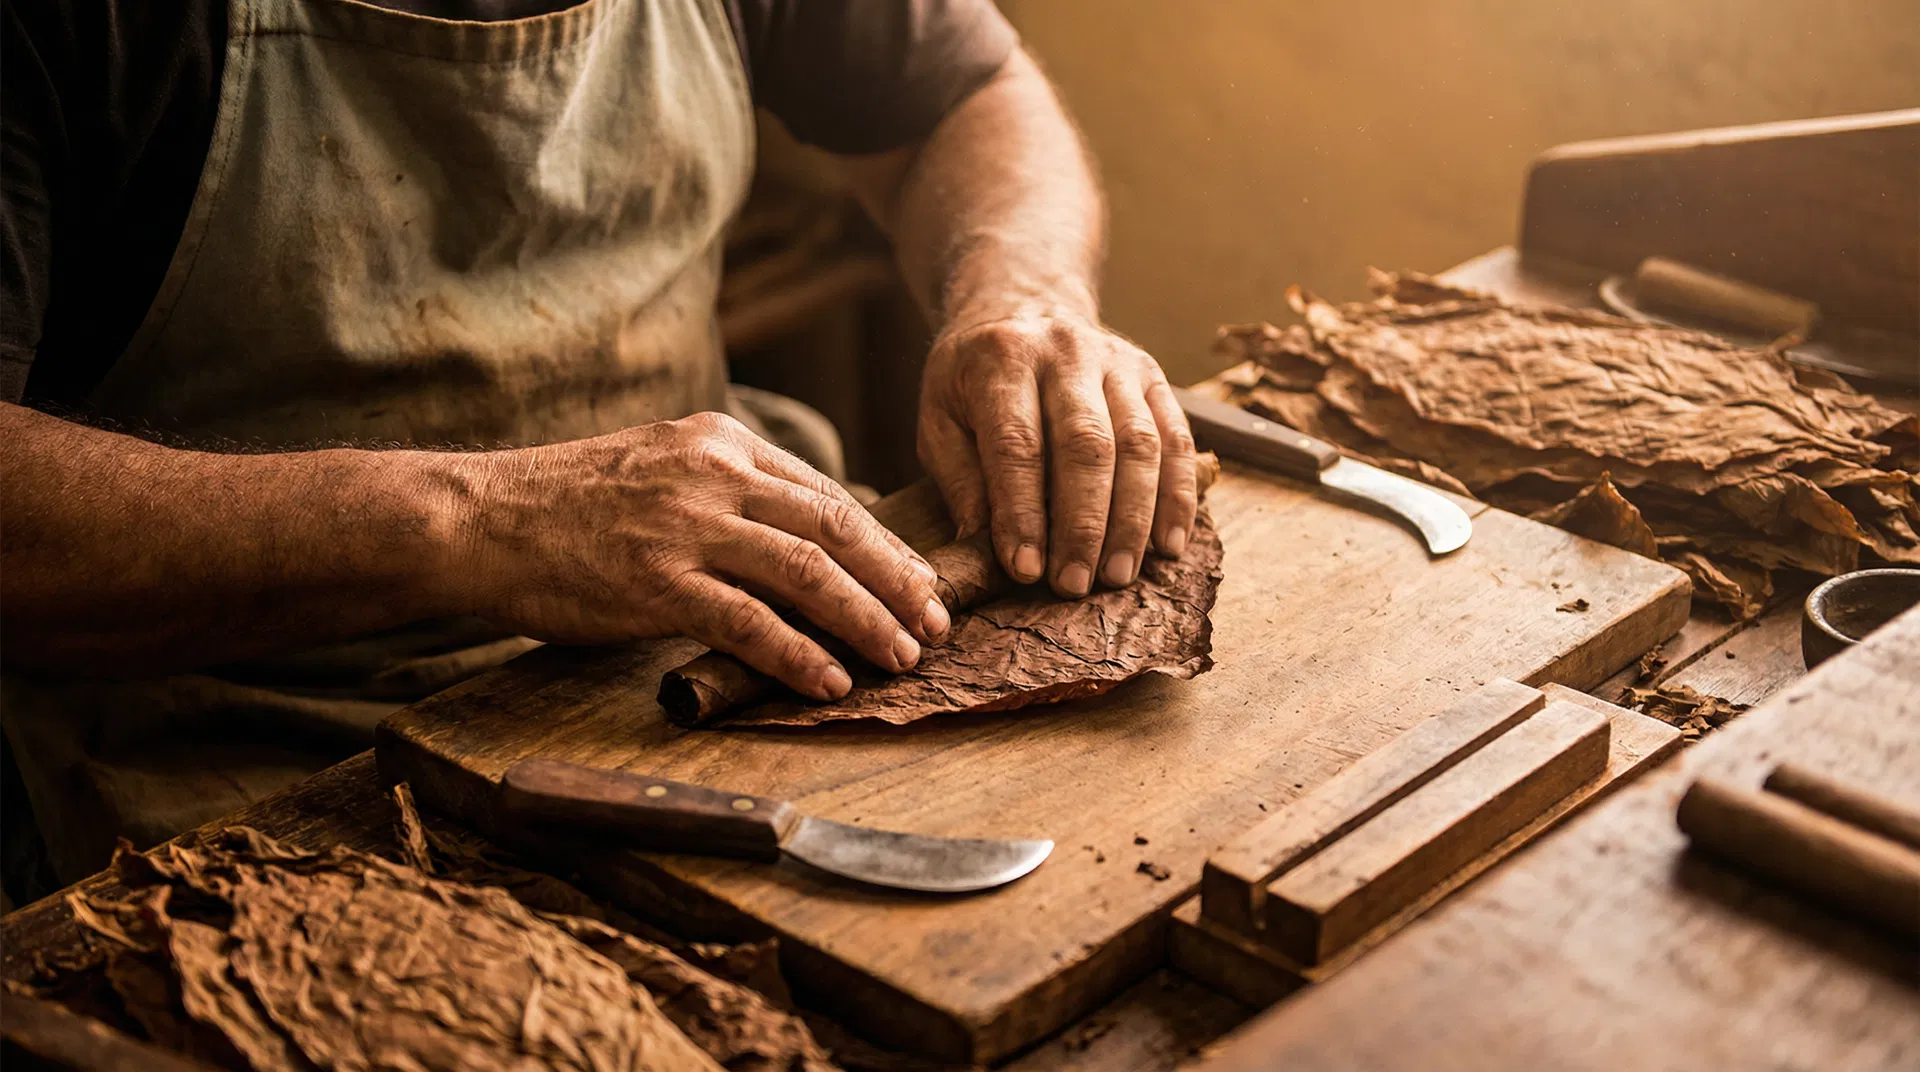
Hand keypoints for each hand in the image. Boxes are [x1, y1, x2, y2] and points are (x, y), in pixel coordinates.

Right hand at [450, 413, 948, 700]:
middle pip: (834, 526)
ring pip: (807, 572)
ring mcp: (685, 526)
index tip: (919, 580)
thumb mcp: (656, 465)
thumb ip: (723, 490)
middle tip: (936, 622)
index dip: (882, 543)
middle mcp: (713, 473)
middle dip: (896, 579)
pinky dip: (798, 654)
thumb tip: (795, 538)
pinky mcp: (656, 581)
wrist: (476, 519)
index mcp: (719, 441)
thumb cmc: (563, 503)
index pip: (824, 493)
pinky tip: (829, 682)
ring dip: (865, 619)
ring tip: (902, 656)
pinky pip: (748, 622)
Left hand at [917, 310, 1197, 596]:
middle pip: (1087, 444)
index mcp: (1002, 360)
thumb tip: (983, 546)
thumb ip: (959, 479)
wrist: (1021, 305)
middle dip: (1084, 523)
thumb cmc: (973, 381)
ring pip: (1140, 444)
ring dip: (1133, 518)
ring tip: (1119, 575)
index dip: (1023, 512)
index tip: (1025, 570)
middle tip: (1075, 584)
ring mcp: (1117, 361)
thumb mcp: (940, 418)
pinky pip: (1176, 439)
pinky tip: (1167, 545)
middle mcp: (1066, 352)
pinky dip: (1177, 497)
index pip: (1017, 445)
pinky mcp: (1153, 375)